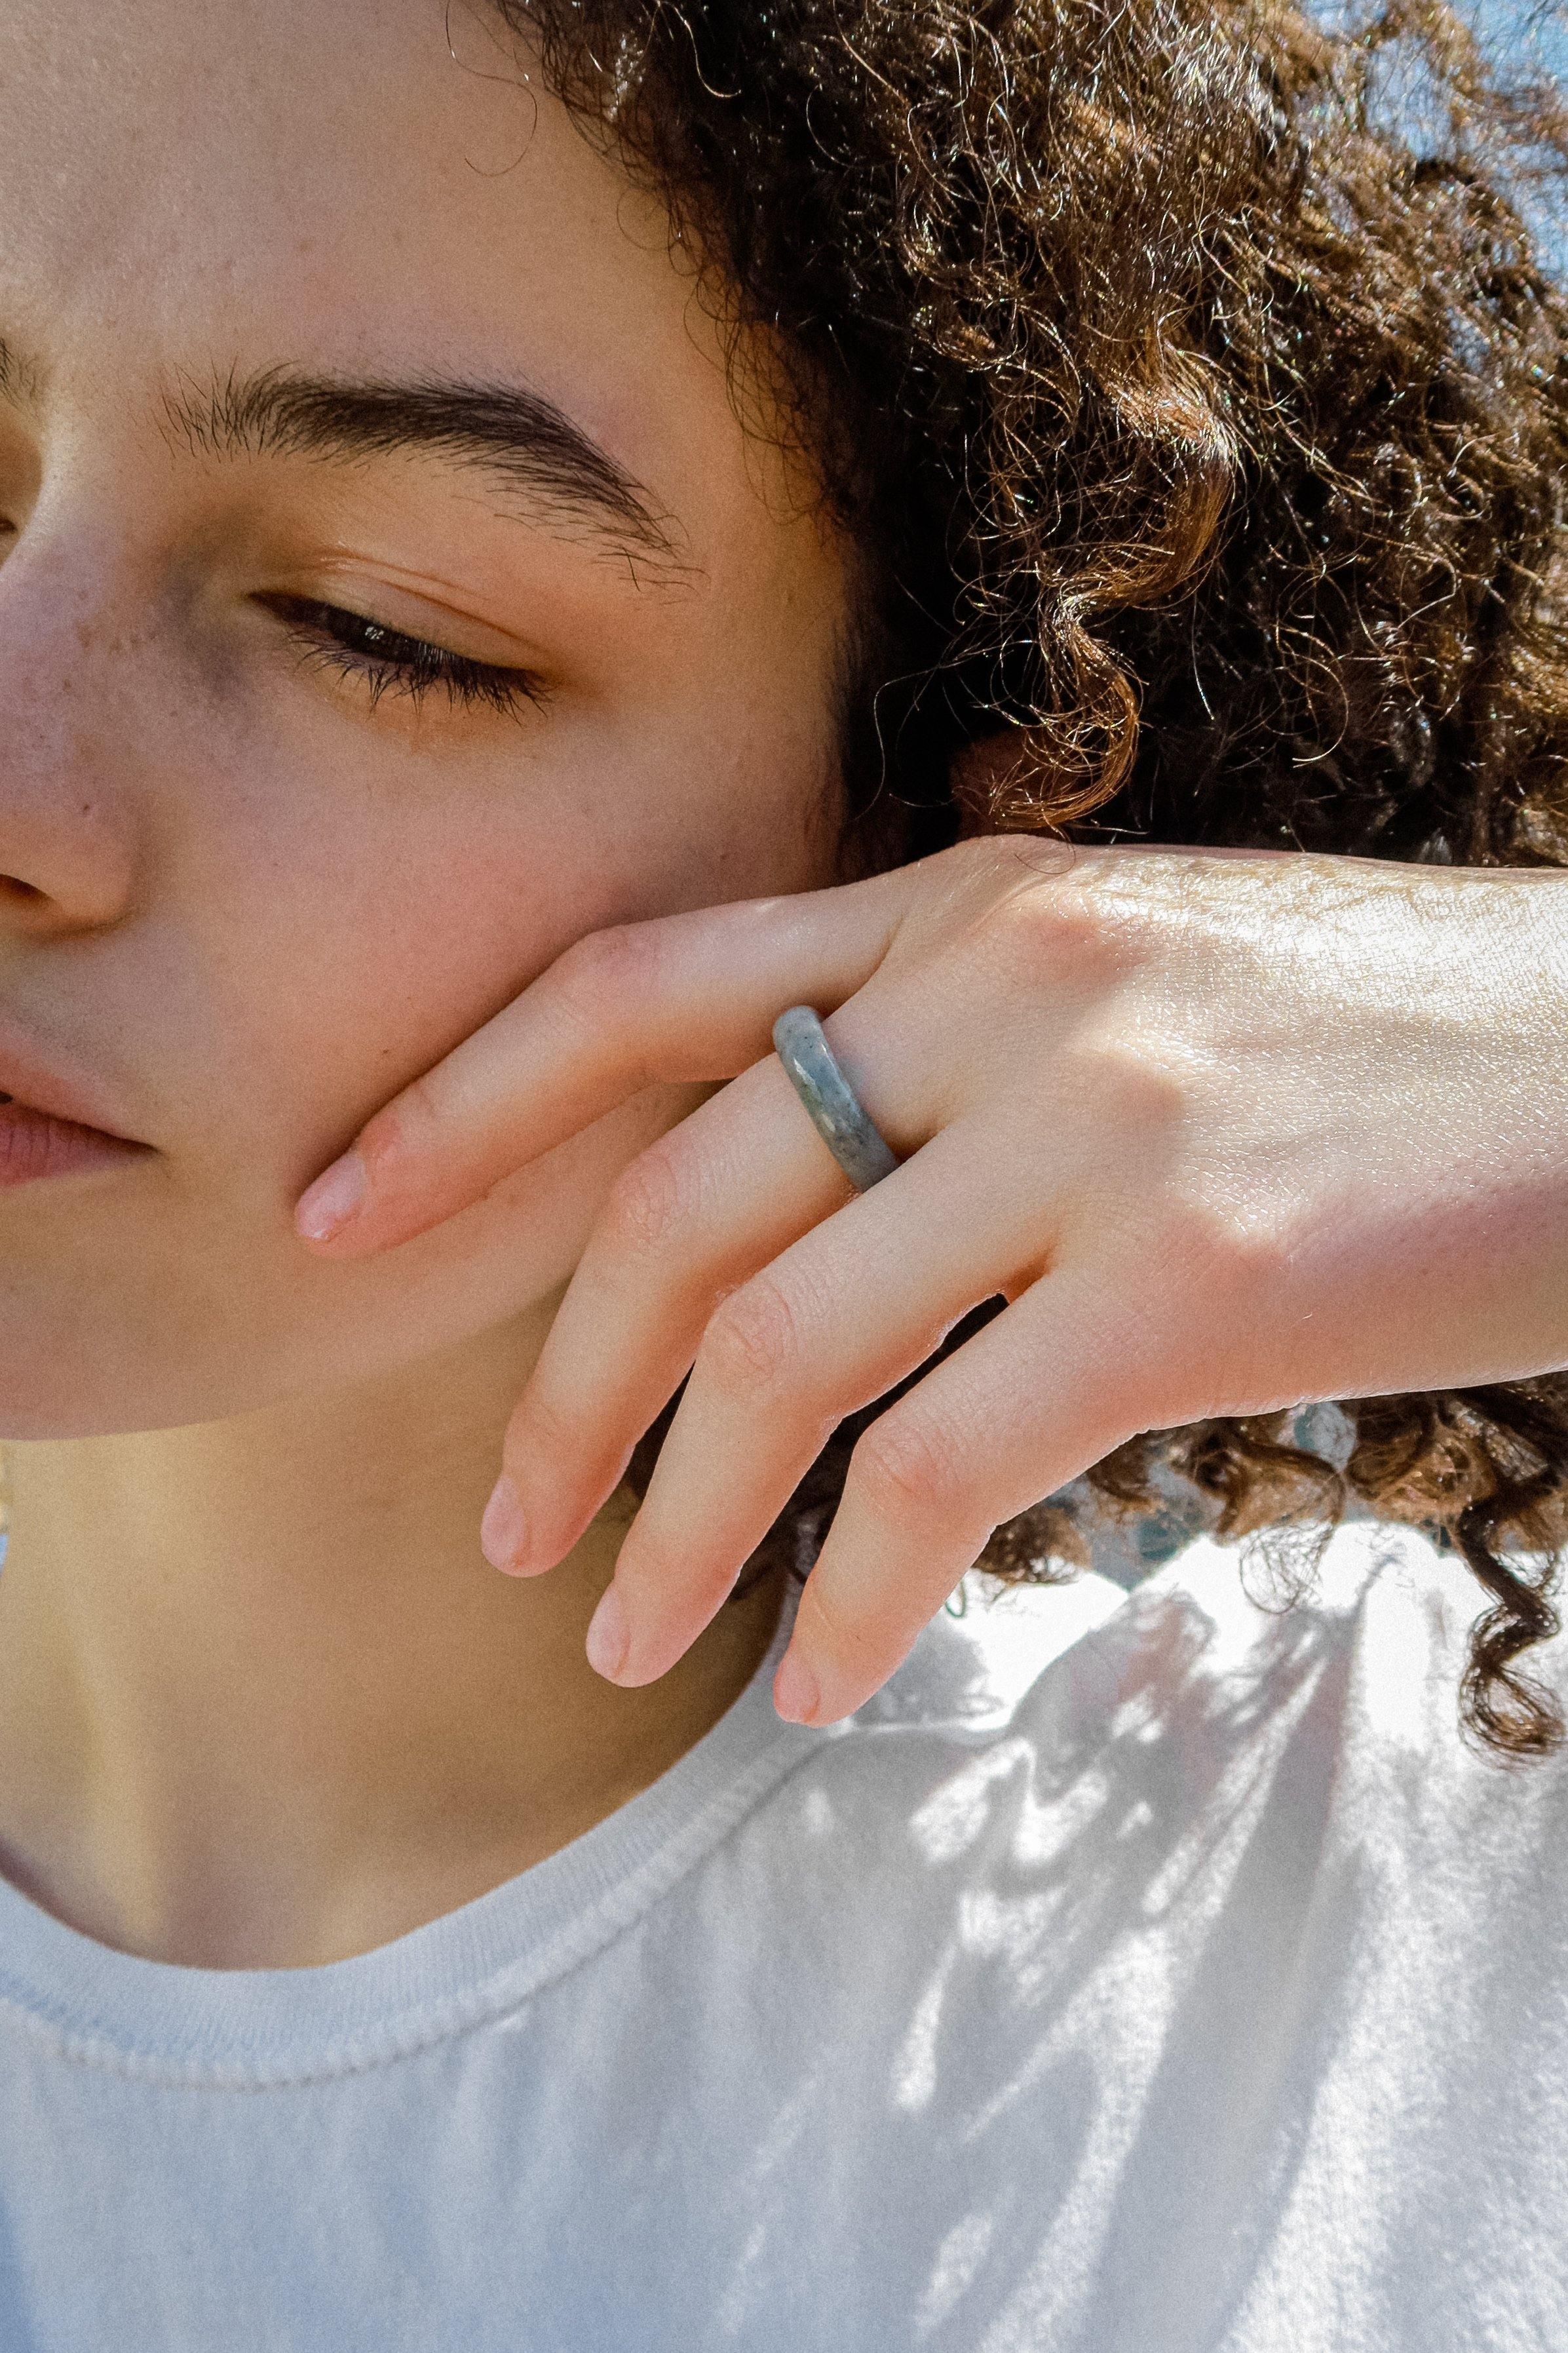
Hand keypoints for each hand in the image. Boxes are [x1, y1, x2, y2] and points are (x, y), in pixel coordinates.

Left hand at [293, 836, 1567, 1722]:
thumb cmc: (1388, 1047)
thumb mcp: (1144, 984)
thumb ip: (959, 1048)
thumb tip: (798, 1210)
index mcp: (971, 904)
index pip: (643, 985)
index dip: (461, 1102)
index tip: (332, 1212)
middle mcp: (1006, 989)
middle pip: (682, 1204)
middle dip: (559, 1387)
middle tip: (510, 1530)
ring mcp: (1098, 1128)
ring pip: (785, 1351)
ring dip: (677, 1519)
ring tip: (625, 1640)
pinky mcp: (1195, 1280)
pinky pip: (947, 1466)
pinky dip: (862, 1596)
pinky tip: (829, 1680)